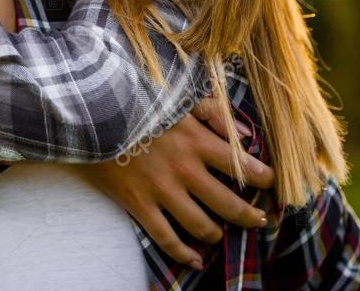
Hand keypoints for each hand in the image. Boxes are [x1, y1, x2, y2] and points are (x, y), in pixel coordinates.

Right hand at [73, 97, 273, 269]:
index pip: (244, 167)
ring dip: (217, 234)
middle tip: (260, 220)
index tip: (271, 185)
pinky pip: (165, 238)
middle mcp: (184, 170)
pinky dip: (183, 254)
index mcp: (197, 141)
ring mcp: (160, 190)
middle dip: (250, 216)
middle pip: (229, 205)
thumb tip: (246, 135)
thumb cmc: (134, 102)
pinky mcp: (138, 203)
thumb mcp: (176, 98)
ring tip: (222, 233)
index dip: (265, 180)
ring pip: (202, 227)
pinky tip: (196, 260)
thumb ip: (214, 113)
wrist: (88, 113)